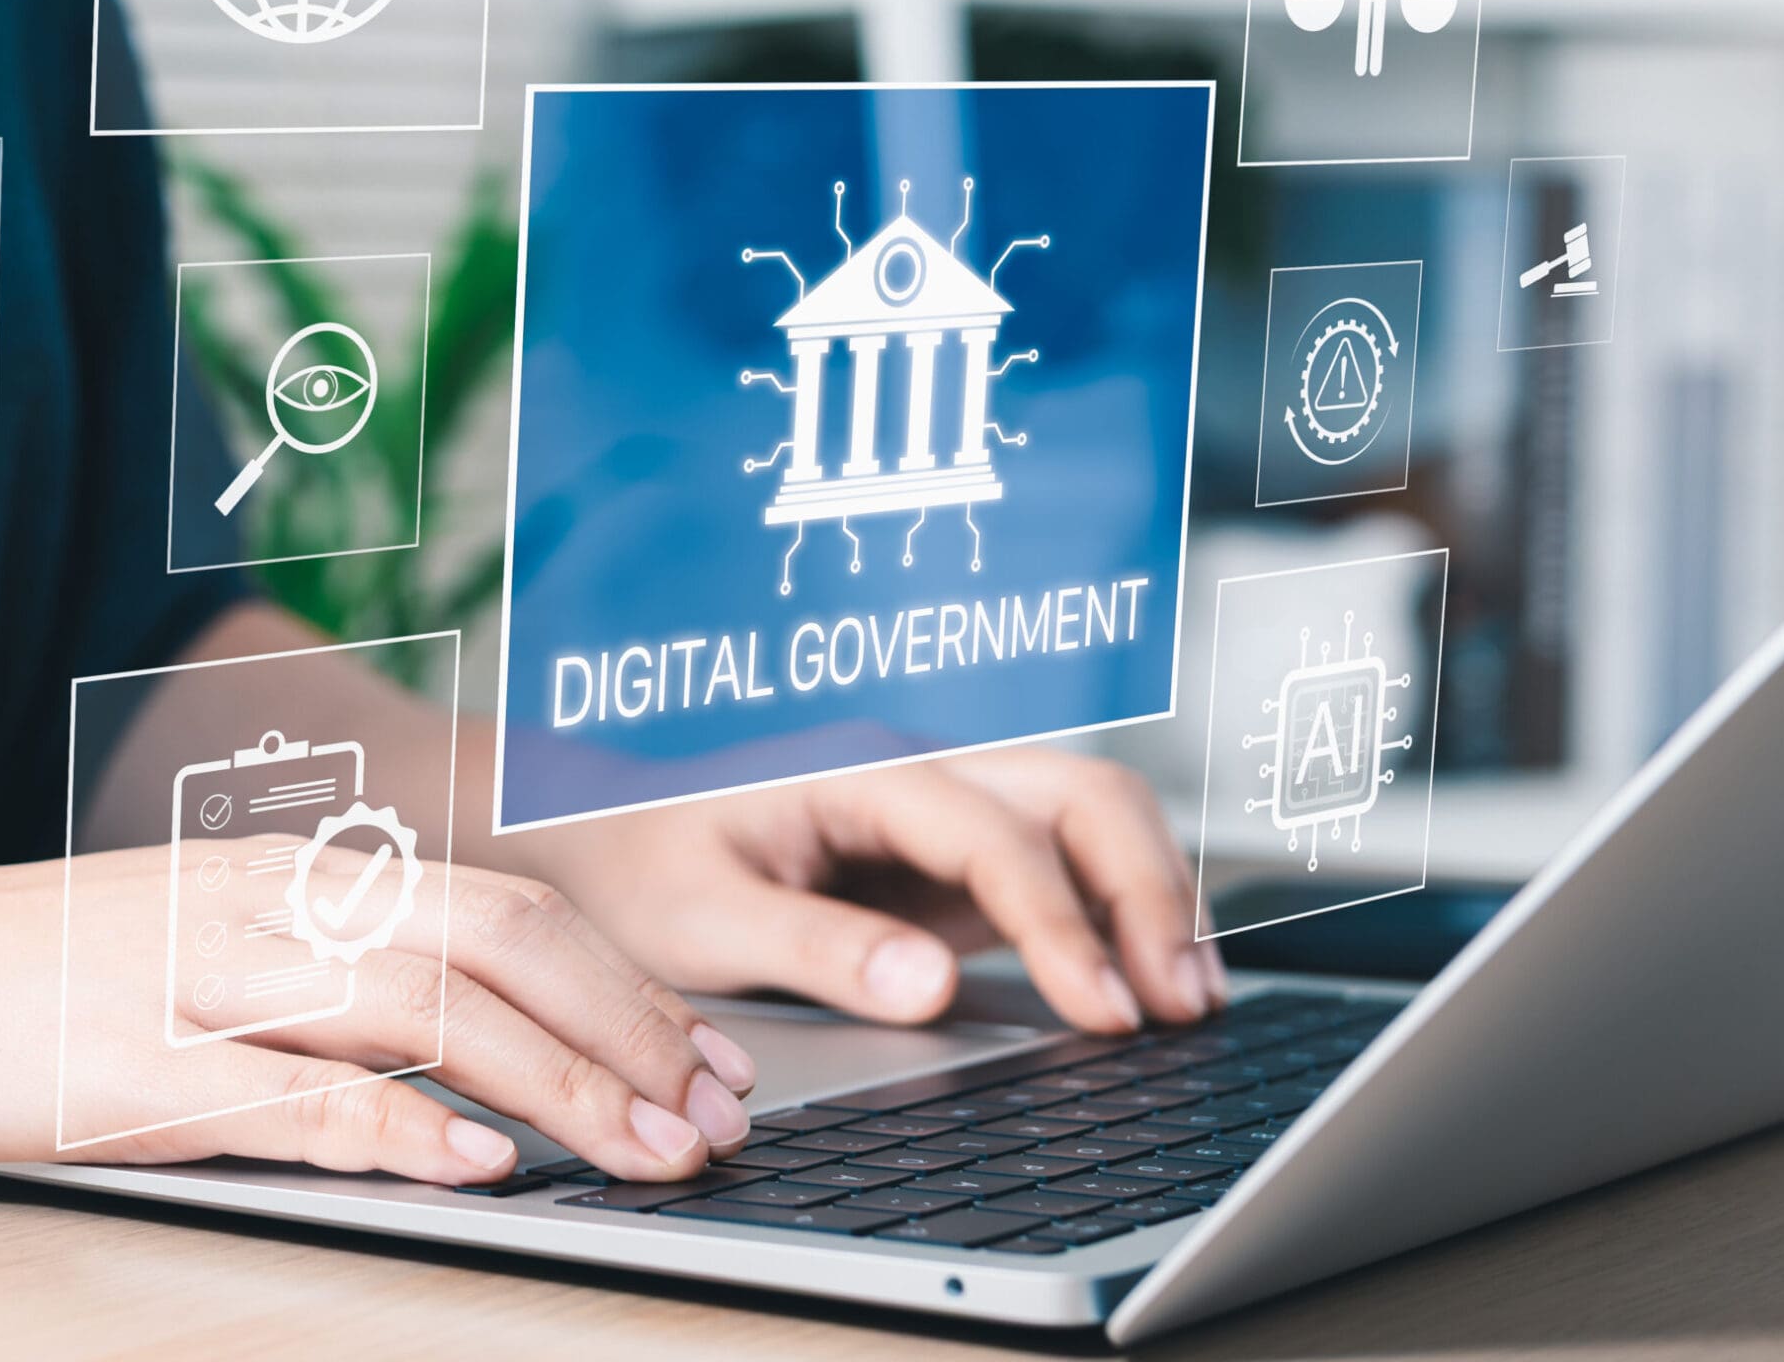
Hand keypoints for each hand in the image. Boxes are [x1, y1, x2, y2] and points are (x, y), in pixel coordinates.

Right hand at [0, 845, 764, 1189]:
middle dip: (632, 1026)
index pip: (507, 906)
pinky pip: (297, 1095)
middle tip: (722, 1115)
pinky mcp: (133, 1065)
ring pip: (425, 1006)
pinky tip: (481, 1167)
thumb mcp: (195, 945)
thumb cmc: (24, 974)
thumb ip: (321, 981)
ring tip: (649, 1148)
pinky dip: (403, 1130)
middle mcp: (269, 904)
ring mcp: (203, 980)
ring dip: (560, 1082)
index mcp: (294, 873)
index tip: (710, 1058)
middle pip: (500, 938)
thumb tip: (467, 1056)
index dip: (626, 982)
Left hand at [498, 750, 1224, 1035]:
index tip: (1103, 1010)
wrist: (595, 831)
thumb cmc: (636, 866)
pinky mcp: (953, 859)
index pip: (992, 833)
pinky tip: (1145, 987)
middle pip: (1078, 795)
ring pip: (1089, 817)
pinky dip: (1117, 914)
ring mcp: (946, 811)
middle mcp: (919, 773)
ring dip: (1150, 897)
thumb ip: (818, 948)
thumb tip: (934, 985)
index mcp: (858, 772)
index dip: (1060, 921)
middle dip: (1145, 892)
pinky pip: (1063, 865)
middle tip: (1177, 1006)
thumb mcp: (703, 918)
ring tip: (1189, 1004)